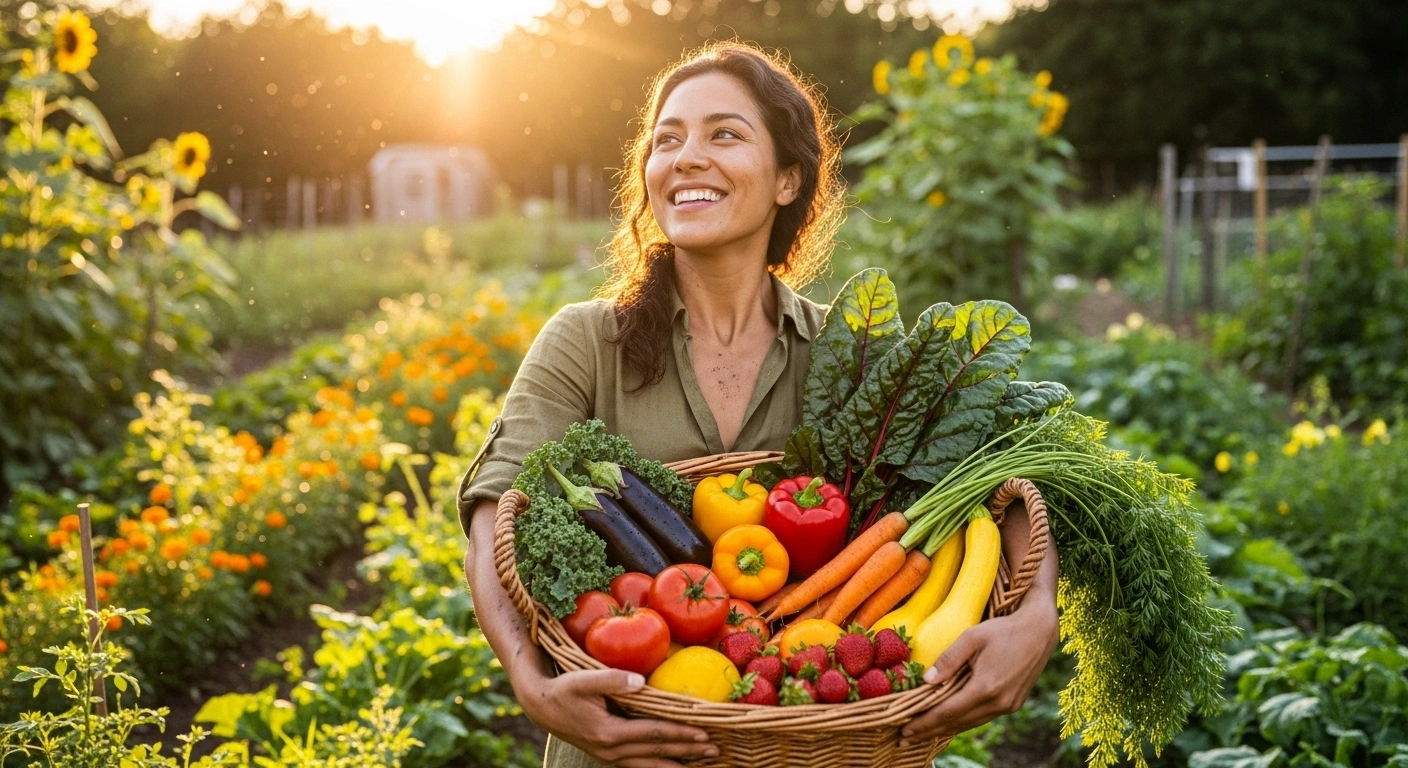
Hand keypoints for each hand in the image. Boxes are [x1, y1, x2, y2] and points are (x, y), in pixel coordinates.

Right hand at [517, 666, 716, 767]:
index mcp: (609, 732)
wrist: (541, 706)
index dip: (679, 733)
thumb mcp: (584, 679)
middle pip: (656, 753)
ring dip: (676, 764)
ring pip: (649, 764)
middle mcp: (611, 750)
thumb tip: (642, 682)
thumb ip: (612, 679)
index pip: (653, 734)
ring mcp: (609, 756)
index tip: (704, 732)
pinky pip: (639, 765)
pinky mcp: (607, 755)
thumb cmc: (564, 689)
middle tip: (714, 750)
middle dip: (686, 752)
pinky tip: (672, 764)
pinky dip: (658, 765)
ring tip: (702, 764)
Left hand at [900, 602, 1058, 746]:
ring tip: (922, 733)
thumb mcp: (972, 636)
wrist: (1039, 631)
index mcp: (985, 687)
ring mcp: (1007, 706)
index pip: (947, 712)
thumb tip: (927, 681)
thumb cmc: (1003, 629)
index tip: (904, 730)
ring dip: (945, 729)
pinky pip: (981, 717)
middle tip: (904, 738)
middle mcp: (998, 703)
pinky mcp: (1012, 704)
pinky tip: (949, 721)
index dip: (924, 723)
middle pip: (957, 723)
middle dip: (929, 732)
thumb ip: (948, 659)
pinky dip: (962, 721)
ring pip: (969, 723)